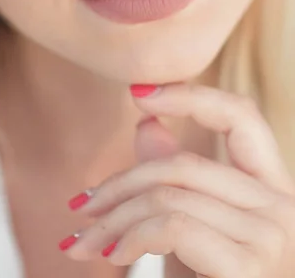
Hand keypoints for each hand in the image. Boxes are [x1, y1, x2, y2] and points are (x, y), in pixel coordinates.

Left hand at [59, 84, 294, 277]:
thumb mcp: (194, 240)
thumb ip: (175, 184)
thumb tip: (147, 124)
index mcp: (273, 191)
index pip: (242, 117)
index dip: (191, 94)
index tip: (137, 93)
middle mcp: (283, 207)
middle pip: (183, 164)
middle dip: (120, 183)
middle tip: (79, 208)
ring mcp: (274, 236)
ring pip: (169, 193)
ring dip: (113, 217)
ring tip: (80, 242)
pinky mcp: (253, 266)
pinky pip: (173, 225)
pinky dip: (130, 235)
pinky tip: (110, 255)